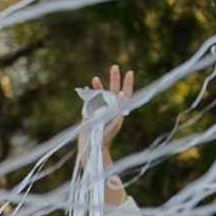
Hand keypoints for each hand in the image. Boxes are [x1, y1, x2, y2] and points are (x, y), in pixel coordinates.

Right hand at [83, 69, 132, 190]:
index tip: (129, 72)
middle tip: (115, 66)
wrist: (93, 149)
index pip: (126, 95)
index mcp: (118, 111)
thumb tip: (121, 96)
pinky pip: (90, 102)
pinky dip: (88, 94)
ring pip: (101, 95)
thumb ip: (115, 110)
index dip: (128, 83)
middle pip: (114, 91)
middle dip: (114, 79)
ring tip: (95, 78)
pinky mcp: (90, 115)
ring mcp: (100, 112)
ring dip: (99, 86)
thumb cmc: (104, 139)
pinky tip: (86, 88)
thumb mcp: (112, 123)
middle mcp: (110, 110)